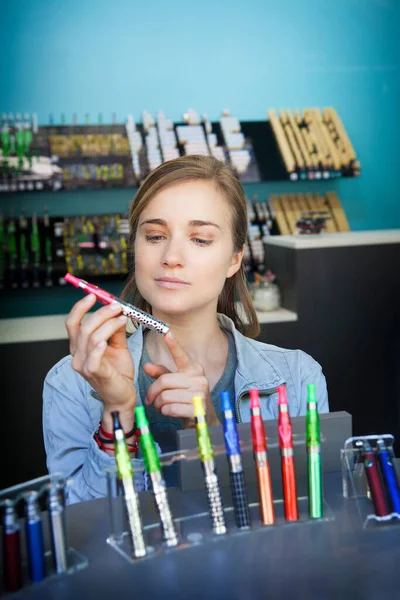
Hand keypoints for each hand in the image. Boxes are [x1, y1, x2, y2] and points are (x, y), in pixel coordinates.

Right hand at [65, 294, 135, 432]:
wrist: (123, 396)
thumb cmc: (119, 372)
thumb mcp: (118, 346)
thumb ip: (115, 331)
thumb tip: (118, 312)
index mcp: (80, 347)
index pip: (73, 323)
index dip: (80, 308)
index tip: (93, 296)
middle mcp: (77, 355)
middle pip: (84, 327)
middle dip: (101, 313)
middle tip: (117, 307)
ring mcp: (84, 365)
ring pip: (91, 338)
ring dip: (108, 324)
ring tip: (122, 319)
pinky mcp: (94, 374)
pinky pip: (93, 357)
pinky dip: (99, 347)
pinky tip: (107, 341)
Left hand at [144, 331, 218, 427]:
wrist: (204, 420)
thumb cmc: (187, 398)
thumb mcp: (175, 384)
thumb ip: (162, 374)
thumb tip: (146, 366)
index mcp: (194, 369)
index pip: (181, 355)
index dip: (173, 344)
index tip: (167, 332)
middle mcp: (199, 378)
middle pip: (164, 381)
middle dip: (153, 392)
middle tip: (150, 399)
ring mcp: (199, 394)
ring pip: (165, 396)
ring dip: (159, 404)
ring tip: (163, 406)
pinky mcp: (197, 409)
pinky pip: (170, 408)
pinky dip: (165, 412)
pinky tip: (170, 412)